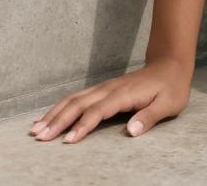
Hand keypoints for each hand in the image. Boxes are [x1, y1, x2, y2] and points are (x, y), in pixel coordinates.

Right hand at [28, 56, 192, 142]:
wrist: (171, 64)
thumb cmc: (171, 87)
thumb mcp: (168, 104)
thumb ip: (149, 117)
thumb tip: (131, 131)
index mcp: (124, 94)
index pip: (98, 111)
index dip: (83, 126)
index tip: (68, 141)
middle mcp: (110, 89)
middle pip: (79, 104)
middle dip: (58, 120)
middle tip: (39, 137)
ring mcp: (105, 87)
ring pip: (74, 99)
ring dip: (54, 113)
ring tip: (35, 129)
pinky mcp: (103, 89)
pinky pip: (78, 97)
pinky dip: (61, 106)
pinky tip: (49, 116)